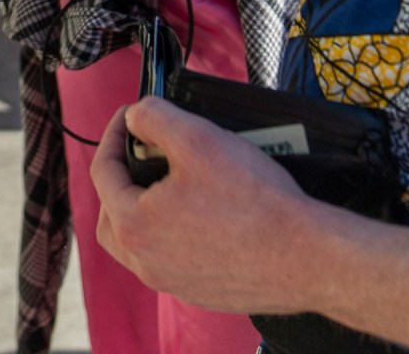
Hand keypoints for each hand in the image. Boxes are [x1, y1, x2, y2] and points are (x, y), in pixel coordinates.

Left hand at [89, 98, 352, 314]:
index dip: (113, 134)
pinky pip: (170, 261)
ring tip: (166, 185)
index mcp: (133, 225)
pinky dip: (171, 236)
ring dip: (142, 211)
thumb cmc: (253, 199)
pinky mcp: (200, 293)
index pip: (103, 171)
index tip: (131, 115)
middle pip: (111, 215)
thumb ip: (155, 118)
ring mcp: (172, 283)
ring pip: (138, 245)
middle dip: (119, 180)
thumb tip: (135, 115)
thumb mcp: (198, 138)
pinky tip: (197, 216)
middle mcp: (145, 263)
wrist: (305, 256)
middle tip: (141, 154)